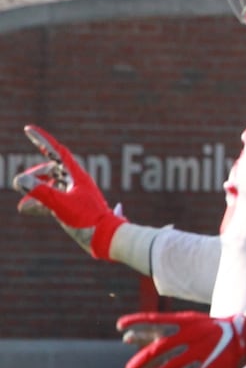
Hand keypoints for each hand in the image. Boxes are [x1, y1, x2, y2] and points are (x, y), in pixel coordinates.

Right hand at [12, 125, 125, 258]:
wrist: (106, 237)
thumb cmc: (88, 219)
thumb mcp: (60, 205)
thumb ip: (39, 192)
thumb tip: (18, 179)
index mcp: (77, 175)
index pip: (57, 152)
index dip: (42, 140)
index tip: (28, 129)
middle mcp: (77, 181)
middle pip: (52, 168)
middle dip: (35, 174)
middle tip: (23, 182)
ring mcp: (75, 193)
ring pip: (51, 185)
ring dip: (36, 192)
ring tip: (24, 206)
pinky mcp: (74, 206)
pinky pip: (53, 198)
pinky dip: (40, 202)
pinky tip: (27, 209)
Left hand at [117, 311, 245, 367]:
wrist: (245, 335)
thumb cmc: (209, 329)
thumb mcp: (190, 323)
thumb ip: (161, 331)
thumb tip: (126, 338)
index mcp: (187, 321)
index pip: (157, 318)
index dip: (137, 321)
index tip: (120, 326)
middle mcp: (193, 334)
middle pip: (160, 348)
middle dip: (141, 361)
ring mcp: (202, 351)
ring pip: (171, 366)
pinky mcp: (209, 366)